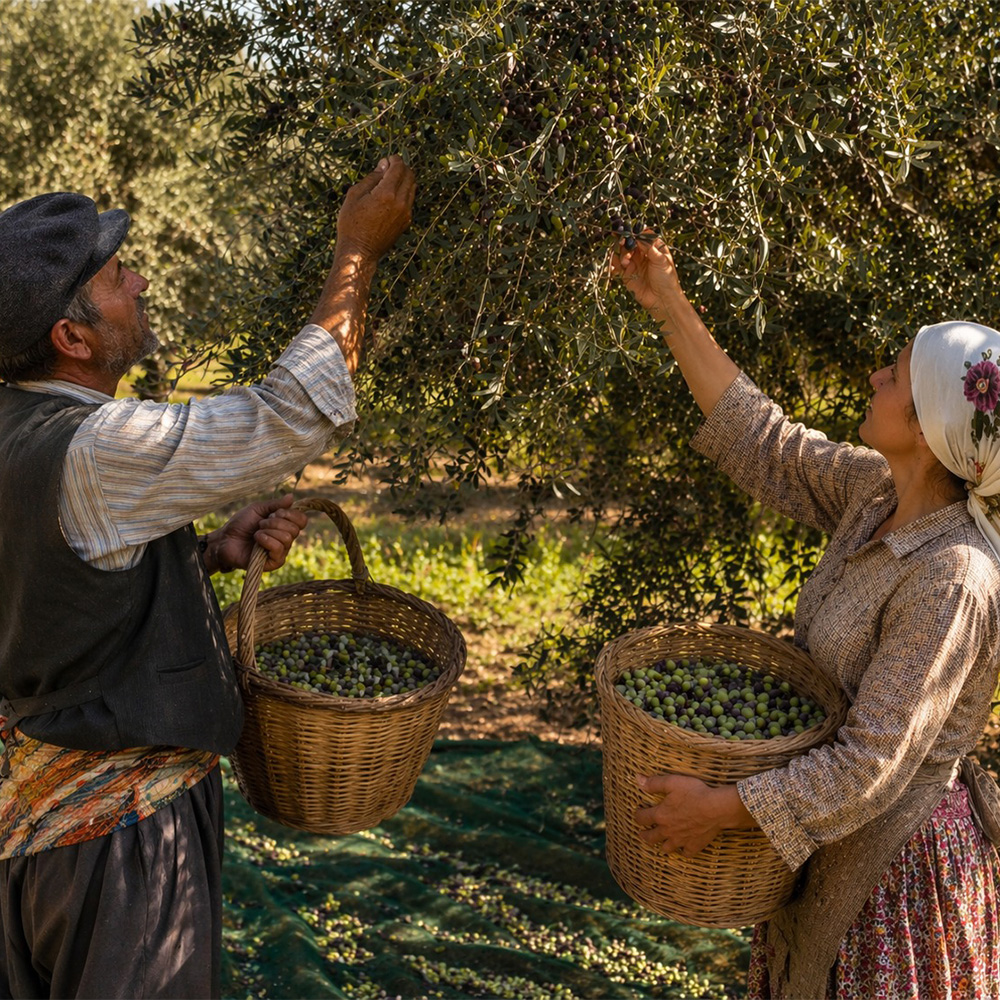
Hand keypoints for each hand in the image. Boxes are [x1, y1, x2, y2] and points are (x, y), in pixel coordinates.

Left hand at [202, 495, 307, 574]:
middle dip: (275, 523)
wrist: (225, 539)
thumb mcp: (258, 509)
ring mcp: (280, 552)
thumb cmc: (240, 524)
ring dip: (268, 532)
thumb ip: (275, 504)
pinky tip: (257, 540)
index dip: (291, 514)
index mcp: (284, 526)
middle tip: (260, 524)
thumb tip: (291, 497)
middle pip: (295, 529)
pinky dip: (267, 541)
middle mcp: (286, 540)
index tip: (276, 512)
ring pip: (287, 538)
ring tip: (256, 533)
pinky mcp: (273, 563)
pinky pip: (279, 550)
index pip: (302, 520)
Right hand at [334, 154, 415, 262]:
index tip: (387, 159)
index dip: (394, 160)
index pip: (399, 168)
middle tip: (389, 168)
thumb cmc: (351, 223)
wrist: (359, 251)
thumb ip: (372, 178)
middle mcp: (400, 203)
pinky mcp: (406, 222)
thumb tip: (384, 165)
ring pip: (412, 188)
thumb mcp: (355, 195)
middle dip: (401, 168)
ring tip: (388, 181)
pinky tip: (390, 196)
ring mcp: (406, 213)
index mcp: (386, 194)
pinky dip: (403, 193)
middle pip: (410, 176)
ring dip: (404, 180)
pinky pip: (409, 201)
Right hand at [610, 232, 687, 323]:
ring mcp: (634, 264)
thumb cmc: (667, 279)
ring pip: (622, 252)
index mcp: (654, 248)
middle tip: (623, 243)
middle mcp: (643, 254)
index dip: (636, 233)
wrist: (662, 300)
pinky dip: (614, 263)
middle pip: (630, 242)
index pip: (643, 235)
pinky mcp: (627, 274)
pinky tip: (616, 264)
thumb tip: (638, 236)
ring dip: (622, 254)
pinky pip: (617, 266)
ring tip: (626, 262)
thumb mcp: (661, 260)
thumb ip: (650, 248)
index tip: (630, 233)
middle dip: (626, 242)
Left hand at [633, 773, 754, 855]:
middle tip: (642, 834)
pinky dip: (683, 851)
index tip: (638, 813)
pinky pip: (686, 853)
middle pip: (650, 837)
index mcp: (660, 815)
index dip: (638, 815)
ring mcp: (681, 840)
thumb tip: (637, 779)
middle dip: (645, 835)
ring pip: (666, 848)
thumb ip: (653, 783)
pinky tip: (683, 848)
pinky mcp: (694, 845)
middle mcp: (668, 830)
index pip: (642, 818)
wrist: (716, 808)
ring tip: (660, 842)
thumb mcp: (671, 782)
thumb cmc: (694, 793)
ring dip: (661, 845)